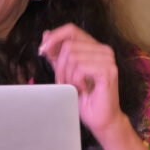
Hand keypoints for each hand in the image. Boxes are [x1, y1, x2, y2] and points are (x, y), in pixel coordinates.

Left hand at [38, 24, 124, 140]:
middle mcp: (103, 50)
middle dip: (59, 67)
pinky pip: (80, 68)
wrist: (101, 119)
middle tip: (63, 83)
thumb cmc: (85, 99)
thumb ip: (57, 56)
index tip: (42, 51)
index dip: (54, 38)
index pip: (70, 30)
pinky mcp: (108, 70)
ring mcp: (107, 59)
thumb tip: (46, 35)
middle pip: (68, 45)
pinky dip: (76, 81)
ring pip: (72, 57)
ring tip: (75, 88)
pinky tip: (83, 89)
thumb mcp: (65, 74)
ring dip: (67, 76)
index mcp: (94, 47)